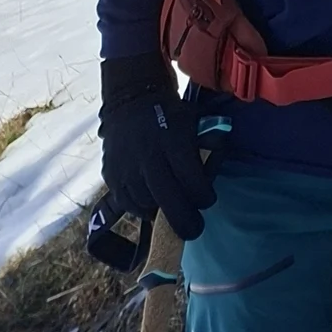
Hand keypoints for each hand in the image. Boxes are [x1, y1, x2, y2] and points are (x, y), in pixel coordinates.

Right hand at [99, 55, 214, 241]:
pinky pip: (129, 204)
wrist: (131, 100)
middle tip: (195, 231)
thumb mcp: (194, 120)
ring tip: (173, 208)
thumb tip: (220, 160)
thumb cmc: (170, 113)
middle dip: (185, 222)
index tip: (208, 199)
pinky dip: (142, 208)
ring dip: (163, 211)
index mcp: (173, 142)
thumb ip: (209, 141)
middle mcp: (148, 157)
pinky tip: (153, 203)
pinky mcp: (111, 176)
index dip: (204, 196)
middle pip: (169, 201)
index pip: (192, 181)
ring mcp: (127, 168)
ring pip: (148, 205)